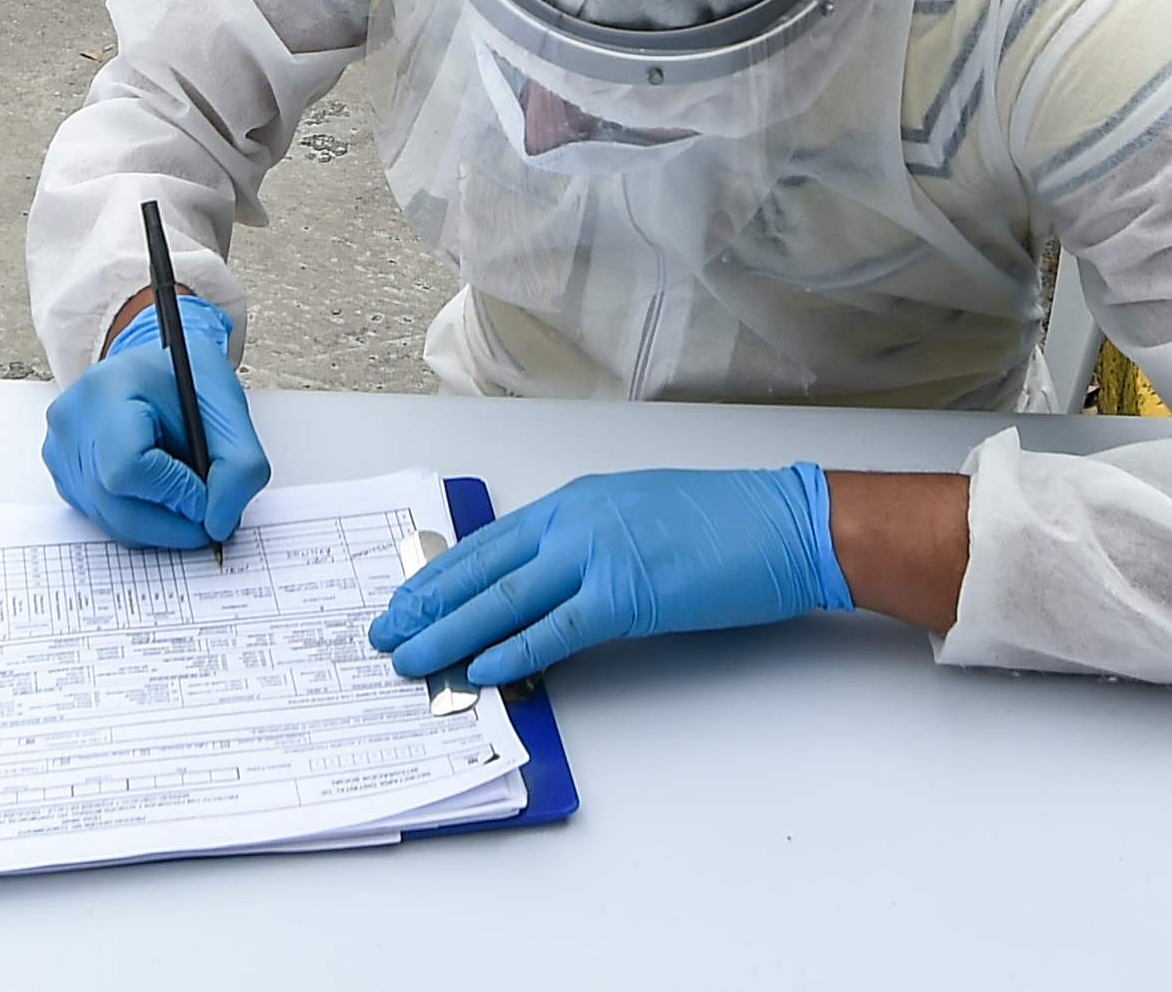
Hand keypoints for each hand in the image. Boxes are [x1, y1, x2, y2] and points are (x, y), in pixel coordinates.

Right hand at [42, 296, 270, 551]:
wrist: (154, 371)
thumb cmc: (184, 382)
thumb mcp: (228, 408)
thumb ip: (239, 467)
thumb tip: (218, 523)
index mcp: (107, 390)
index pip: (129, 467)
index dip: (175, 494)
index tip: (207, 498)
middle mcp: (72, 421)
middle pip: (117, 507)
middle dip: (173, 524)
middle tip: (207, 518)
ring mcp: (60, 450)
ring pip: (112, 521)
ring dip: (159, 524)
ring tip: (184, 494)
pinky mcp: (61, 474)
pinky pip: (103, 518)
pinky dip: (140, 518)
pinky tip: (157, 491)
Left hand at [370, 464, 851, 686]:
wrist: (786, 523)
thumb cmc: (724, 523)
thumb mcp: (636, 518)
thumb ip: (585, 546)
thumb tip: (544, 590)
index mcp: (575, 502)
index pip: (489, 542)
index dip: (441, 575)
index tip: (405, 598)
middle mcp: (574, 521)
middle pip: (481, 570)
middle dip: (426, 605)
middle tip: (385, 634)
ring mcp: (597, 555)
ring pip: (503, 599)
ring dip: (450, 633)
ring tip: (412, 658)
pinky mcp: (626, 595)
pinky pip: (554, 629)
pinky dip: (513, 651)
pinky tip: (480, 669)